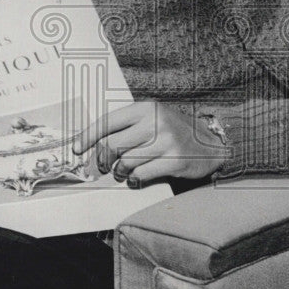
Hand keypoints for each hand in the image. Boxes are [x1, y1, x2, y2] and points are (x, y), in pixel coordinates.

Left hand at [72, 101, 227, 186]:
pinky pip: (141, 175)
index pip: (108, 121)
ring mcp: (166, 141)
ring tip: (124, 172)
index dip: (88, 136)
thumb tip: (95, 143)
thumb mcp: (152, 118)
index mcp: (145, 108)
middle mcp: (155, 121)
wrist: (211, 142)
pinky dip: (134, 180)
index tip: (77, 148)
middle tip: (104, 166)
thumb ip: (128, 126)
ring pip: (126, 162)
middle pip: (113, 145)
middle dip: (104, 159)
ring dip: (121, 171)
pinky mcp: (175, 160)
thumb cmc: (173, 131)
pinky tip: (137, 179)